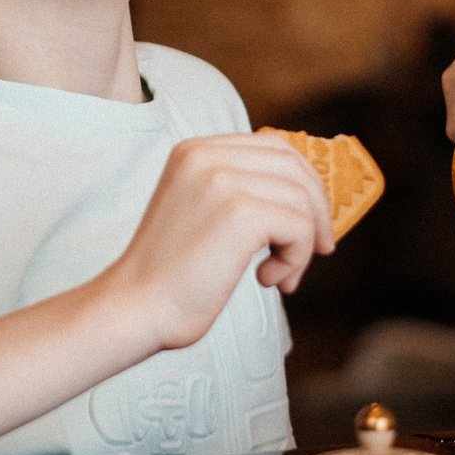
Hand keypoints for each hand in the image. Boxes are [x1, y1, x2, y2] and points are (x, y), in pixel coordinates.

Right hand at [103, 132, 331, 349]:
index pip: (273, 146)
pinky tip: (266, 281)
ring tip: (278, 276)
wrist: (136, 308)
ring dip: (303, 245)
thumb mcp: (200, 211)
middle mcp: (206, 154)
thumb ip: (238, 190)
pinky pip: (300, 227)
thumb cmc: (170, 275)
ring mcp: (222, 180)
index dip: (303, 182)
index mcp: (194, 150)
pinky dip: (296, 259)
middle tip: (319, 249)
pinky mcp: (239, 212)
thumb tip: (307, 194)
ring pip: (302, 199)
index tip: (312, 222)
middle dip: (317, 208)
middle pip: (294, 164)